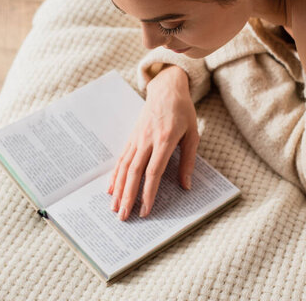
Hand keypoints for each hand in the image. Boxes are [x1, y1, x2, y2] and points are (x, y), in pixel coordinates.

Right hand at [108, 65, 199, 220]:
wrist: (167, 89)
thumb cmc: (183, 112)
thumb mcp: (193, 135)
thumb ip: (189, 161)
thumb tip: (186, 186)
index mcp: (165, 140)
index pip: (154, 171)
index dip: (148, 192)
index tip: (146, 210)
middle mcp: (147, 140)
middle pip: (135, 172)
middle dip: (128, 196)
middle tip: (124, 217)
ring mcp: (137, 138)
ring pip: (124, 167)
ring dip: (119, 189)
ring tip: (114, 208)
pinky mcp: (131, 137)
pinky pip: (121, 159)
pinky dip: (115, 176)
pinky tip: (111, 190)